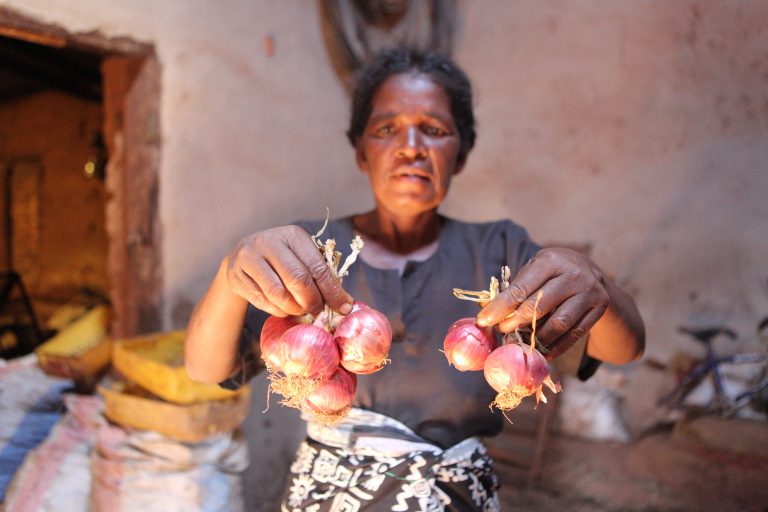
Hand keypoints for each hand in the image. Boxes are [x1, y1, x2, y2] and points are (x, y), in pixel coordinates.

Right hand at [225, 225, 352, 316]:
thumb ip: (322, 275)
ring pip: (278, 294)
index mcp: (293, 235)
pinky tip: (284, 308)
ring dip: (295, 308)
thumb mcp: (302, 257)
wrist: (243, 257)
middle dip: (313, 301)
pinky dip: (278, 310)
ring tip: (301, 310)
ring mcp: (249, 258)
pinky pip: (263, 302)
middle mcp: (269, 242)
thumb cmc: (283, 260)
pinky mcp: (237, 276)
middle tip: (319, 312)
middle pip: (298, 280)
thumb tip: (346, 304)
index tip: (344, 308)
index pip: (318, 267)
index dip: (332, 291)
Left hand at [477, 247, 609, 358]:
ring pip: (558, 324)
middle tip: (502, 332)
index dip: (500, 307)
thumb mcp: (534, 271)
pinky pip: (575, 334)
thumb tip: (484, 309)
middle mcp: (572, 274)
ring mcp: (589, 291)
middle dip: (515, 323)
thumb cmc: (553, 273)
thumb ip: (513, 289)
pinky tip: (543, 352)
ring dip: (536, 338)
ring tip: (521, 343)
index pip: (520, 289)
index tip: (484, 321)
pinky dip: (557, 347)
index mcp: (550, 261)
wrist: (593, 273)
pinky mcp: (599, 308)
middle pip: (539, 307)